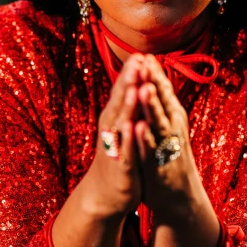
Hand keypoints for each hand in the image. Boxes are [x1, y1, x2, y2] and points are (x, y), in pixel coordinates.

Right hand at [84, 53, 144, 219]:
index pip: (123, 92)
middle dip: (129, 81)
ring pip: (122, 122)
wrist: (107, 193)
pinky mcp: (122, 165)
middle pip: (121, 101)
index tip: (139, 53)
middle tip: (136, 61)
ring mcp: (116, 147)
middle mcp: (112, 129)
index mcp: (115, 118)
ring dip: (127, 105)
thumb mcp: (121, 128)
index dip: (130, 74)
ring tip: (133, 87)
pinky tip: (132, 126)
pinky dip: (128, 137)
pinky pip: (125, 149)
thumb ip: (125, 106)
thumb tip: (132, 81)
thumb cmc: (118, 156)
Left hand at [133, 54, 204, 220]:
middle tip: (147, 61)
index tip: (146, 55)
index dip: (155, 74)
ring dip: (152, 106)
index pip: (163, 92)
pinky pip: (151, 150)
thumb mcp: (168, 130)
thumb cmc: (169, 159)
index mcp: (172, 119)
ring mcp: (166, 147)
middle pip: (163, 102)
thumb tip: (157, 83)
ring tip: (145, 88)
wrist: (179, 197)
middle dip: (154, 82)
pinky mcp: (159, 166)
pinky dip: (146, 138)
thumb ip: (163, 108)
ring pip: (158, 123)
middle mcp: (172, 130)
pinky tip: (140, 127)